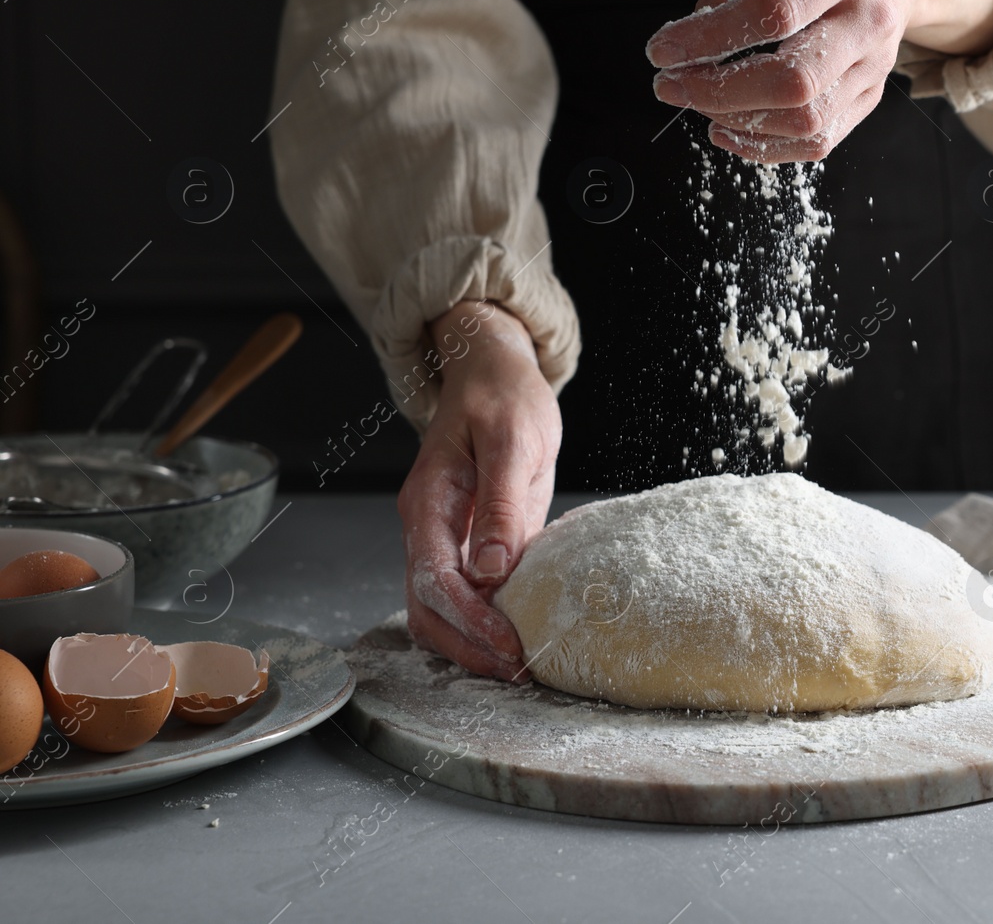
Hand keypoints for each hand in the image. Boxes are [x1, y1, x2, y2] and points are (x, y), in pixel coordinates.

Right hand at [397, 300, 560, 681]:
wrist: (490, 373)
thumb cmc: (504, 399)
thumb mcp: (513, 441)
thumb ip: (503, 504)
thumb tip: (492, 570)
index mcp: (430, 500)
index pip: (436, 579)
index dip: (471, 621)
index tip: (510, 646)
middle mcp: (422, 525)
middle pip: (426, 608)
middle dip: (468, 647)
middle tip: (518, 670)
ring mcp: (436, 536)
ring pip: (433, 610)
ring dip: (469, 643)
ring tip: (516, 663)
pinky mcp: (457, 541)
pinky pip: (454, 594)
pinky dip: (476, 624)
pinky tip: (510, 635)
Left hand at [646, 0, 992, 162]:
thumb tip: (691, 40)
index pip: (774, 13)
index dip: (711, 39)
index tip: (663, 51)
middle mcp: (867, 19)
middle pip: (795, 80)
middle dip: (719, 93)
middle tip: (671, 86)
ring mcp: (874, 64)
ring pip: (807, 122)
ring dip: (739, 123)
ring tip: (698, 103)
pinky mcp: (870, 95)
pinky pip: (819, 141)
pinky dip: (766, 146)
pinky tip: (729, 130)